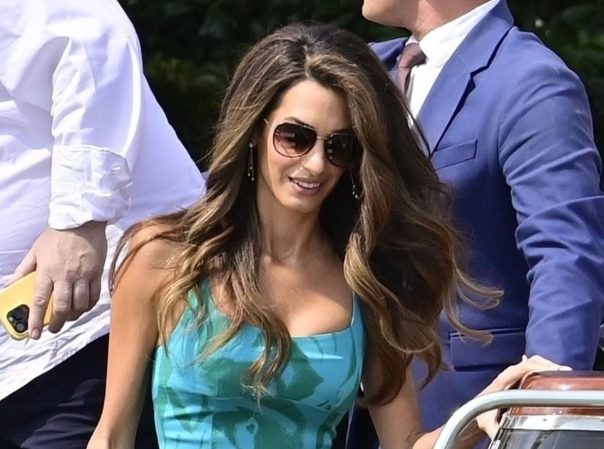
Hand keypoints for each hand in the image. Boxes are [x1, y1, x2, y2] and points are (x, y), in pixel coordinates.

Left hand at [9, 221, 107, 338]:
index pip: (39, 301)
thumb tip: (11, 285)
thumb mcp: (35, 251)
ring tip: (69, 318)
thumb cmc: (56, 235)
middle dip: (57, 323)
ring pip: (80, 304)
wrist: (82, 221)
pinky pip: (94, 295)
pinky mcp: (97, 273)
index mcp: (47, 271)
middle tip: (54, 329)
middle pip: (62, 307)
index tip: (33, 334)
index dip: (35, 320)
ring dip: (74, 315)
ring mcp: (83, 275)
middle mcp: (65, 276)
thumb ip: (24, 270)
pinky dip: (89, 305)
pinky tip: (84, 307)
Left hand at [476, 355, 570, 438]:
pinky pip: (531, 368)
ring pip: (531, 363)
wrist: (474, 409)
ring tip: (563, 372)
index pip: (521, 368)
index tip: (554, 370)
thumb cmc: (479, 413)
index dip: (538, 367)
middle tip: (564, 372)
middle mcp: (507, 375)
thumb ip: (494, 429)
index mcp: (501, 381)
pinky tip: (554, 373)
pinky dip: (543, 368)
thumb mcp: (487, 423)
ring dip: (547, 365)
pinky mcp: (516, 378)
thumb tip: (500, 436)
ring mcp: (512, 375)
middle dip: (547, 364)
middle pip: (529, 361)